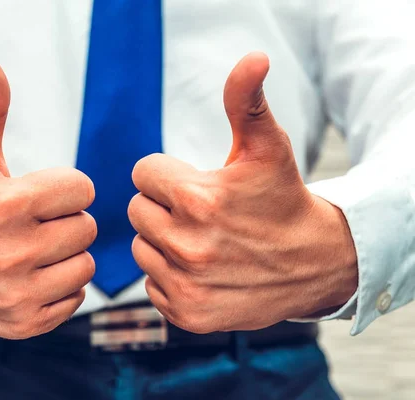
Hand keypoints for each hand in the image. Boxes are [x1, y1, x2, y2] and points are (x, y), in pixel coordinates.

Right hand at [0, 51, 96, 338]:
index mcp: (2, 208)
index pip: (81, 189)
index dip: (63, 187)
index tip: (37, 193)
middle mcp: (7, 256)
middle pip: (86, 227)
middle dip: (65, 220)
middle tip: (34, 222)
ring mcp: (15, 297)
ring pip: (85, 264)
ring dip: (67, 253)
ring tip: (34, 248)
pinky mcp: (22, 325)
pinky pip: (76, 297)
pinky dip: (61, 285)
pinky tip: (32, 276)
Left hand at [128, 52, 357, 333]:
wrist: (313, 262)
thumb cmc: (281, 198)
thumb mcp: (266, 147)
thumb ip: (245, 102)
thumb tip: (252, 58)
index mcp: (198, 199)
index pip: (143, 174)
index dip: (168, 174)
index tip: (196, 183)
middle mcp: (188, 246)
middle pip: (137, 211)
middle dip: (163, 206)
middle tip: (200, 212)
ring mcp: (186, 284)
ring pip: (142, 248)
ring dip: (164, 241)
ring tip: (203, 240)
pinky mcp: (187, 313)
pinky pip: (152, 284)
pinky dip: (170, 275)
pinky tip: (202, 269)